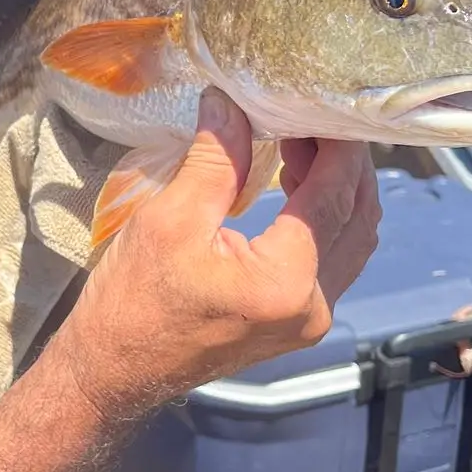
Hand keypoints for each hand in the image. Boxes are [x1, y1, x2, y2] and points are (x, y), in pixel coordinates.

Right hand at [52, 88, 380, 424]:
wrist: (113, 370)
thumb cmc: (133, 301)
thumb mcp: (170, 219)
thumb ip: (215, 159)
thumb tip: (231, 102)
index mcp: (286, 281)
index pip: (335, 193)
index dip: (333, 142)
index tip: (314, 102)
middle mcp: (312, 307)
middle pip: (358, 216)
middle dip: (343, 162)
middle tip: (309, 118)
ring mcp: (308, 321)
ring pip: (353, 240)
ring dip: (339, 190)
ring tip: (301, 147)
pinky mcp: (294, 324)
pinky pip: (333, 261)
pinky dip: (326, 219)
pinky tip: (295, 189)